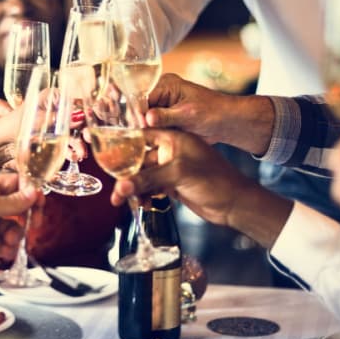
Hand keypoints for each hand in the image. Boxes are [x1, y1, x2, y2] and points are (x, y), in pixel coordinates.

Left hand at [0, 173, 43, 264]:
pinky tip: (4, 250)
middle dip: (29, 217)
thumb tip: (34, 192)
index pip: (18, 185)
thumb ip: (13, 202)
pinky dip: (9, 248)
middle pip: (21, 207)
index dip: (31, 193)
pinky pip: (8, 243)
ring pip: (17, 227)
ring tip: (8, 240)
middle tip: (34, 224)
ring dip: (17, 235)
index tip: (40, 203)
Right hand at [111, 129, 291, 247]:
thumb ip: (147, 179)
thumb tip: (120, 187)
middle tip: (111, 184)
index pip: (141, 134)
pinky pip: (151, 187)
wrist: (235, 204)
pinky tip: (139, 204)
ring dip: (132, 187)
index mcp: (173, 138)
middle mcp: (170, 150)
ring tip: (120, 200)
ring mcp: (171, 168)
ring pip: (143, 175)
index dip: (122, 142)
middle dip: (125, 172)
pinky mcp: (173, 184)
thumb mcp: (178, 174)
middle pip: (139, 158)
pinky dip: (143, 194)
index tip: (104, 151)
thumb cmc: (214, 179)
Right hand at [146, 74, 273, 154]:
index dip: (138, 112)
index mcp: (165, 84)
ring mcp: (161, 107)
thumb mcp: (188, 114)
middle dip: (138, 121)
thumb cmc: (212, 112)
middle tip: (138, 136)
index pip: (142, 96)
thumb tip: (147, 118)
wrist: (226, 122)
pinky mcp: (163, 119)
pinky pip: (150, 127)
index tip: (138, 126)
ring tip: (140, 141)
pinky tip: (146, 143)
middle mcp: (160, 93)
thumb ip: (166, 116)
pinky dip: (148, 134)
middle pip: (139, 107)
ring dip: (142, 129)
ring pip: (142, 119)